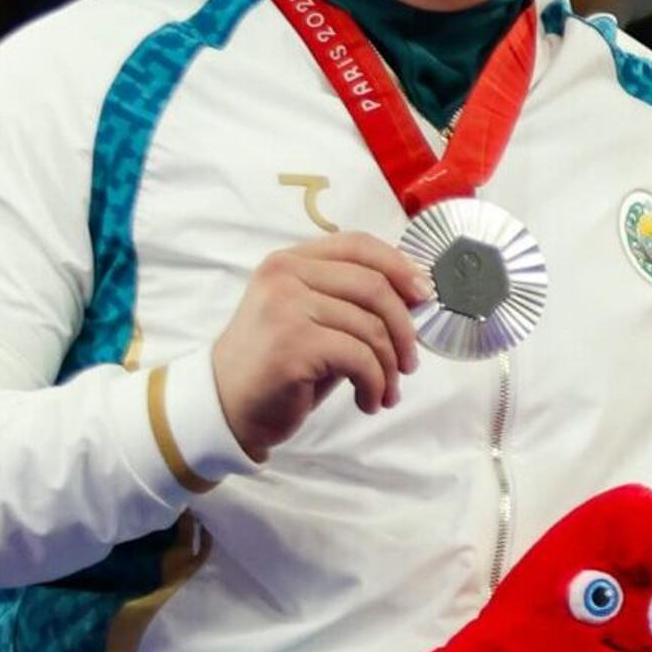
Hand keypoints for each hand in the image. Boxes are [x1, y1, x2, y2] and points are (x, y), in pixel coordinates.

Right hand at [203, 234, 429, 461]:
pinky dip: (375, 385)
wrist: (227, 406)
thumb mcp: (314, 320)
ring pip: (371, 327)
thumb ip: (352, 301)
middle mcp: (284, 275)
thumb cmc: (279, 366)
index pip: (359, 245)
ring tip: (385, 391)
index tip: (424, 296)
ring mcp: (285, 307)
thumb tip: (416, 295)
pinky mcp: (292, 343)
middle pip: (374, 286)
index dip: (400, 267)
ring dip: (389, 368)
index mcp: (290, 261)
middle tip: (409, 363)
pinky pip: (360, 358)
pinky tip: (368, 401)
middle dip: (404, 330)